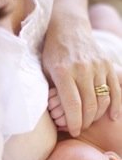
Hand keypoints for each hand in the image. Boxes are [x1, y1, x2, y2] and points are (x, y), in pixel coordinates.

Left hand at [42, 16, 120, 136]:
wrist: (68, 27)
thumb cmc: (52, 51)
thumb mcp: (45, 70)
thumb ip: (51, 90)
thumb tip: (56, 115)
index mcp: (63, 72)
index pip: (73, 105)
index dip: (74, 122)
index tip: (73, 132)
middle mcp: (82, 69)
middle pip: (89, 105)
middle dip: (85, 122)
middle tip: (80, 127)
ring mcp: (97, 66)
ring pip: (103, 99)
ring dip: (97, 115)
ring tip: (89, 121)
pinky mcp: (107, 64)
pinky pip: (115, 88)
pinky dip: (115, 105)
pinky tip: (112, 117)